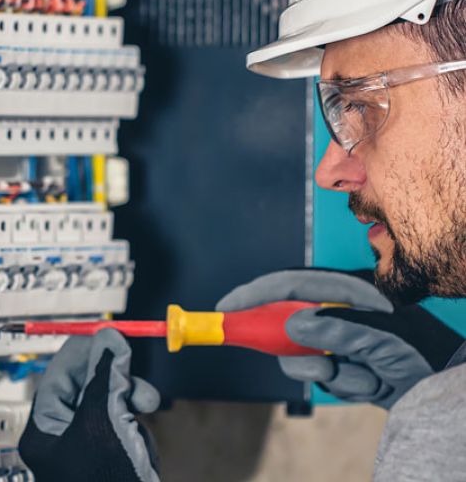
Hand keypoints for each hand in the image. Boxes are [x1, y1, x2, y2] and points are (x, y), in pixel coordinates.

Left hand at [19, 329, 160, 481]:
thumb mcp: (103, 422)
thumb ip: (105, 377)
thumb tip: (108, 339)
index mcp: (45, 431)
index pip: (59, 377)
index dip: (84, 354)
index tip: (109, 337)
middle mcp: (62, 439)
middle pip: (87, 389)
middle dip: (116, 384)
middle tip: (136, 382)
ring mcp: (88, 451)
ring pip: (111, 407)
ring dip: (131, 408)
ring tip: (142, 420)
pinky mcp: (111, 460)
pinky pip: (125, 430)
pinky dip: (138, 432)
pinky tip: (143, 448)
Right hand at [216, 269, 463, 408]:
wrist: (446, 387)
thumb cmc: (421, 351)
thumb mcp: (382, 337)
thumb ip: (337, 328)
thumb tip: (293, 325)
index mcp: (345, 291)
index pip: (290, 285)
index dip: (255, 294)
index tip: (228, 308)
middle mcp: (336, 312)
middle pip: (288, 324)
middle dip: (303, 352)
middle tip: (326, 367)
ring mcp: (337, 339)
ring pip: (302, 358)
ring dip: (331, 374)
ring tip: (366, 378)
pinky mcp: (340, 365)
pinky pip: (321, 377)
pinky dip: (345, 385)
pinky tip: (371, 383)